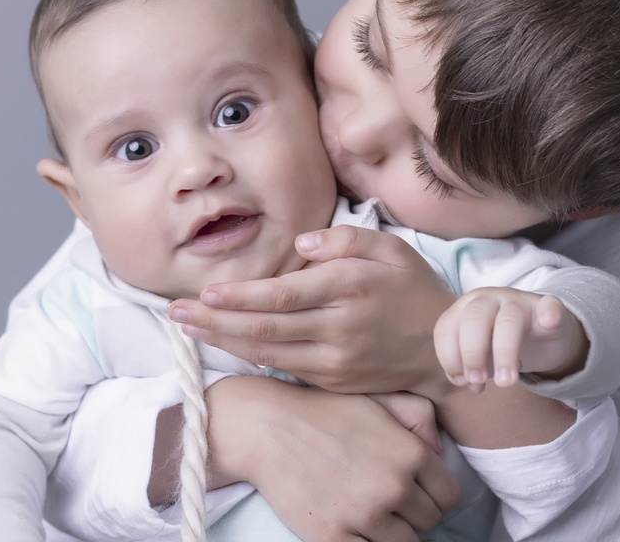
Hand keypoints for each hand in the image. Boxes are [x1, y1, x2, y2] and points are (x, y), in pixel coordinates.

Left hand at [169, 225, 457, 395]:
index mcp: (352, 288)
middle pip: (266, 327)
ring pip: (268, 352)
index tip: (207, 292)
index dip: (242, 297)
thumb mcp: (392, 249)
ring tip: (187, 330)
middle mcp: (340, 327)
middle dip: (215, 321)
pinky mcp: (334, 380)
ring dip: (223, 341)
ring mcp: (336, 359)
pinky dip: (250, 356)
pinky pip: (284, 367)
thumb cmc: (414, 290)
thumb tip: (301, 245)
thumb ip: (346, 239)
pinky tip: (225, 343)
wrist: (443, 351)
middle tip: (175, 315)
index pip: (285, 294)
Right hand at [207, 377, 458, 540]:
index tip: (413, 490)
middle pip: (428, 523)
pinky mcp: (333, 538)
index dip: (432, 493)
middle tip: (385, 497)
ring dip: (389, 531)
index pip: (448, 496)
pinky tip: (353, 525)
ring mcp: (363, 515)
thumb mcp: (380, 399)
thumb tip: (438, 452)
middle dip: (411, 512)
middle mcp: (392, 485)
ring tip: (367, 509)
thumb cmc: (326, 412)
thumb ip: (421, 418)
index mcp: (410, 453)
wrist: (267, 427)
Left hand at [434, 287, 587, 390]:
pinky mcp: (548, 306)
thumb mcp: (480, 358)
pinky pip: (549, 305)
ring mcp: (520, 300)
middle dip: (471, 354)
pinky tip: (549, 323)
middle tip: (477, 381)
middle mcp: (489, 299)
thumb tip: (469, 382)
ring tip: (506, 382)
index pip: (446, 328)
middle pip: (474, 320)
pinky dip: (549, 314)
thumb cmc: (501, 345)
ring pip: (508, 320)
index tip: (461, 381)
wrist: (542, 334)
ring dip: (504, 353)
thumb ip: (467, 371)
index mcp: (465, 309)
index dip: (450, 358)